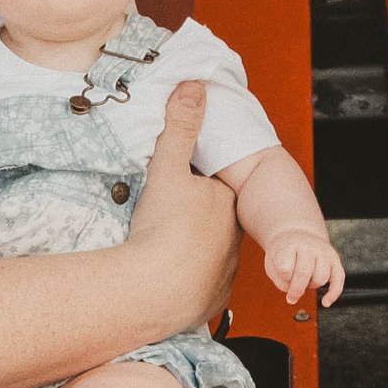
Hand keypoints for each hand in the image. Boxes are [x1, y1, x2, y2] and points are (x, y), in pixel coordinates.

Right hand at [127, 82, 240, 329]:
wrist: (153, 291)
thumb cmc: (162, 228)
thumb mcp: (168, 168)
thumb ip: (181, 128)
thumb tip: (194, 86)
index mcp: (227, 205)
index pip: (214, 189)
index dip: (193, 187)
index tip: (173, 191)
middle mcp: (233, 240)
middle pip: (212, 223)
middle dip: (193, 220)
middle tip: (162, 220)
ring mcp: (224, 273)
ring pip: (209, 255)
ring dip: (190, 252)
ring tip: (161, 250)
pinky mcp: (211, 301)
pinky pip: (201, 287)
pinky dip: (187, 283)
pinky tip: (167, 279)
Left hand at [264, 229, 345, 309]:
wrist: (297, 235)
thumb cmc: (283, 253)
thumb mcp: (272, 262)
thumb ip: (280, 280)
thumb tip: (295, 295)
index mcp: (290, 244)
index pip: (285, 267)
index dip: (281, 277)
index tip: (280, 275)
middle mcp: (309, 246)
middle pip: (304, 274)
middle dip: (296, 290)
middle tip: (290, 298)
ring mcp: (324, 252)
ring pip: (320, 279)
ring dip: (310, 286)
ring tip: (304, 279)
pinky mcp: (335, 260)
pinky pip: (339, 280)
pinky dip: (333, 293)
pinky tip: (325, 303)